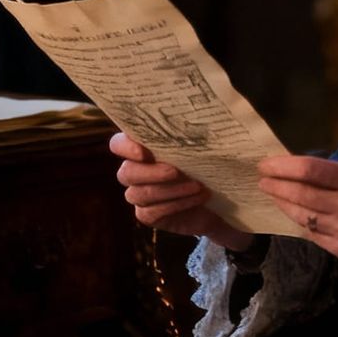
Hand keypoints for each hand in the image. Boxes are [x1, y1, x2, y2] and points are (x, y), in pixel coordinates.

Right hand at [110, 132, 257, 253]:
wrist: (219, 197)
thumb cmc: (206, 163)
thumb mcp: (200, 148)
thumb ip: (188, 137)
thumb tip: (195, 121)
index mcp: (140, 148)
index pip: (118, 144)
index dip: (125, 147)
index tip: (144, 152)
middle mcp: (134, 171)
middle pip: (126, 172)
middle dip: (151, 173)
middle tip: (175, 171)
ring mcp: (138, 194)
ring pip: (140, 194)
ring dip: (170, 190)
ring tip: (197, 186)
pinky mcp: (146, 214)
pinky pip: (151, 212)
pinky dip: (176, 205)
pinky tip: (197, 198)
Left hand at [256, 155, 337, 276]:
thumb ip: (337, 174)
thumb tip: (299, 170)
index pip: (310, 169)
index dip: (282, 166)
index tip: (266, 164)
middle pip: (300, 194)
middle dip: (275, 186)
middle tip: (261, 179)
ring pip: (302, 216)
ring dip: (282, 204)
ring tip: (272, 195)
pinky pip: (313, 234)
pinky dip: (301, 222)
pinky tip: (294, 213)